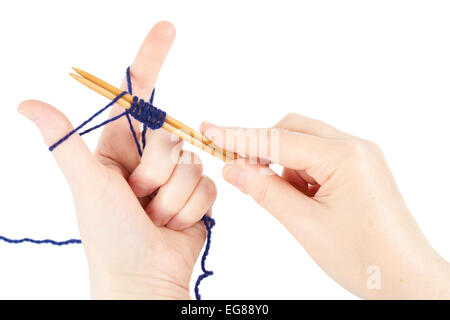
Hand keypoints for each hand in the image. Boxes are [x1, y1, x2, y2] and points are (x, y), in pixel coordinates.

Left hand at [18, 21, 216, 298]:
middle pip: (171, 139)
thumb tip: (27, 104)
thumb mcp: (87, 185)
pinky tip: (176, 223)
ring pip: (192, 165)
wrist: (143, 277)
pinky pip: (208, 185)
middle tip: (139, 200)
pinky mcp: (197, 193)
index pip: (137, 96)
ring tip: (155, 217)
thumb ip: (66, 142)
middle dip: (156, 175)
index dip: (150, 60)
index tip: (166, 29)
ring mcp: (175, 176)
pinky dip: (191, 209)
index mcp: (119, 148)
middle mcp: (148, 158)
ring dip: (173, 199)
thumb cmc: (110, 234)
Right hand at [201, 114, 449, 298]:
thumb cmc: (364, 258)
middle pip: (292, 131)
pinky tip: (308, 202)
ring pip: (304, 145)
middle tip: (243, 175)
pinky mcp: (359, 168)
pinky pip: (319, 158)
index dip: (238, 136)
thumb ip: (265, 191)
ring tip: (294, 205)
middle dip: (264, 150)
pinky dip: (302, 175)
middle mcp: (355, 146)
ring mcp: (359, 156)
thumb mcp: (305, 225)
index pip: (277, 139)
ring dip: (285, 167)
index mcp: (344, 157)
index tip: (208, 130)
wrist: (408, 279)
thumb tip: (232, 169)